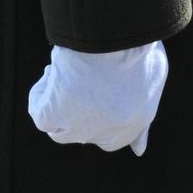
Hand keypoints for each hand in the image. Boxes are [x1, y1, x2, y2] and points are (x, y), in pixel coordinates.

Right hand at [28, 42, 167, 155]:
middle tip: (79, 74)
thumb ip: (144, 116)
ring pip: (58, 131)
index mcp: (133, 126)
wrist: (117, 41)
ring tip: (63, 70)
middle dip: (78, 107)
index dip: (100, 117)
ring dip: (56, 102)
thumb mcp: (154, 78)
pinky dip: (39, 97)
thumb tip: (139, 152)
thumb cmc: (137, 51)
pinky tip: (51, 73)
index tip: (95, 90)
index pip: (110, 140)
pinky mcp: (56, 113)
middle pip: (83, 134)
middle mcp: (106, 133)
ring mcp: (80, 126)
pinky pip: (40, 116)